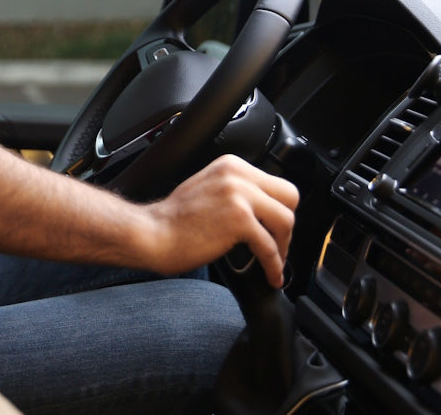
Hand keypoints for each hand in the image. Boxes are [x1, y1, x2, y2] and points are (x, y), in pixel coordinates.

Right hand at [138, 155, 298, 286]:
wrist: (152, 234)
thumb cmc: (173, 220)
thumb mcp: (208, 188)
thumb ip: (236, 191)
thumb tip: (263, 210)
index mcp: (231, 166)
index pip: (276, 183)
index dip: (280, 209)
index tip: (276, 227)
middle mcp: (237, 175)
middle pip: (289, 197)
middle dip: (288, 225)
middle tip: (279, 243)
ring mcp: (238, 196)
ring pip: (285, 221)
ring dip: (284, 246)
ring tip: (275, 261)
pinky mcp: (239, 220)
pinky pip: (270, 246)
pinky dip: (274, 265)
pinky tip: (270, 274)